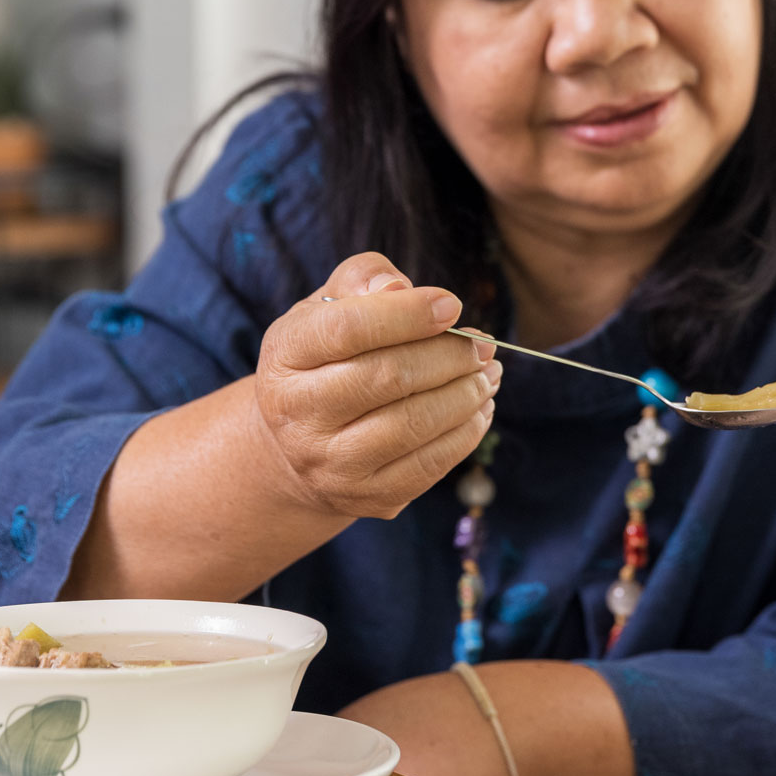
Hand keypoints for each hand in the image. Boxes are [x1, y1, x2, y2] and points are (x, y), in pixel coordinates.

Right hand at [251, 252, 499, 519]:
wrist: (297, 446)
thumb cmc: (325, 359)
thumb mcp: (327, 307)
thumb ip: (362, 279)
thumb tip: (399, 290)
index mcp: (286, 356)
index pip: (348, 329)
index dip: (408, 314)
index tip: (452, 306)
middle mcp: (297, 414)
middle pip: (388, 377)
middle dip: (450, 356)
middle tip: (483, 344)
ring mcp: (330, 462)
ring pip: (413, 424)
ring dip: (466, 394)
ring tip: (489, 373)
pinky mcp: (366, 497)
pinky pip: (429, 465)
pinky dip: (466, 432)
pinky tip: (480, 407)